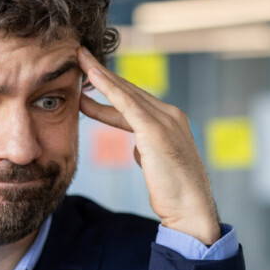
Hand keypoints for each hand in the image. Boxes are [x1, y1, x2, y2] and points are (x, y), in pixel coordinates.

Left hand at [76, 45, 221, 244]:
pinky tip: (91, 76)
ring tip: (79, 60)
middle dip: (103, 75)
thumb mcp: (157, 164)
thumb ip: (147, 150)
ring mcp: (165, 120)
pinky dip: (108, 88)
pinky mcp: (155, 131)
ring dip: (101, 75)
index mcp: (171, 121)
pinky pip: (126, 104)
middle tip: (79, 58)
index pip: (134, 100)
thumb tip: (137, 147)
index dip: (110, 89)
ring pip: (126, 92)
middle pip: (129, 90)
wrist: (191, 210)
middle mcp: (171, 115)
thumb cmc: (174, 193)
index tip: (88, 81)